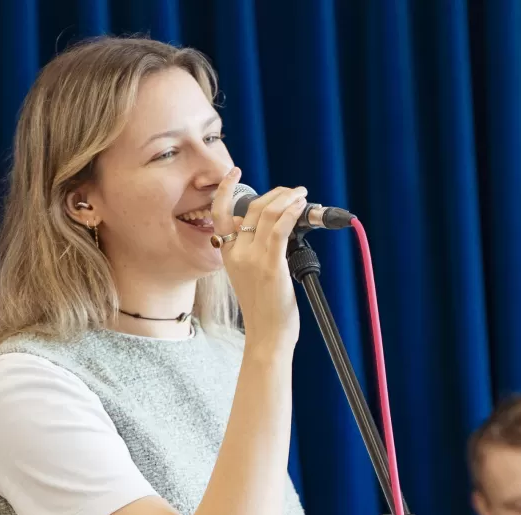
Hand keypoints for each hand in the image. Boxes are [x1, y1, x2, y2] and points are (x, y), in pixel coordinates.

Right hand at [210, 167, 307, 351]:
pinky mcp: (271, 265)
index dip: (224, 189)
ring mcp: (253, 258)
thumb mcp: (249, 277)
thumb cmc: (264, 311)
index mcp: (228, 255)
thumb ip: (252, 253)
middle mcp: (237, 253)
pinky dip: (291, 212)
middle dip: (275, 194)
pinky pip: (280, 228)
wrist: (267, 336)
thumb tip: (271, 230)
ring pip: (267, 213)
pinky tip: (300, 206)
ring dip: (287, 198)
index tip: (233, 172)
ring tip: (301, 195)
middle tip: (292, 192)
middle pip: (252, 208)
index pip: (219, 213)